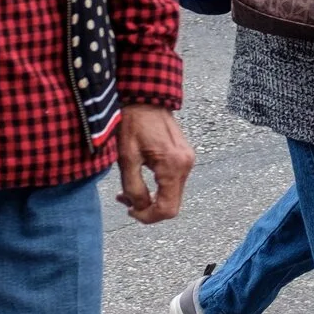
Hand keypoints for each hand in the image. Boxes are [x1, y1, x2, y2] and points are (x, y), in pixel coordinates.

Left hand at [112, 104, 193, 223]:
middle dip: (148, 209)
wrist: (145, 96)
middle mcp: (186, 164)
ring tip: (128, 191)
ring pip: (173, 195)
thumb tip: (139, 208)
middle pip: (172, 205)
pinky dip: (158, 188)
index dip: (148, 217)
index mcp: (173, 165)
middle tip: (125, 201)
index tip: (129, 211)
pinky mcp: (184, 156)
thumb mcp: (126, 157)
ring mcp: (188, 160)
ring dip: (152, 199)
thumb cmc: (133, 122)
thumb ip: (134, 187)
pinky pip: (174, 182)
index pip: (167, 209)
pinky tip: (141, 180)